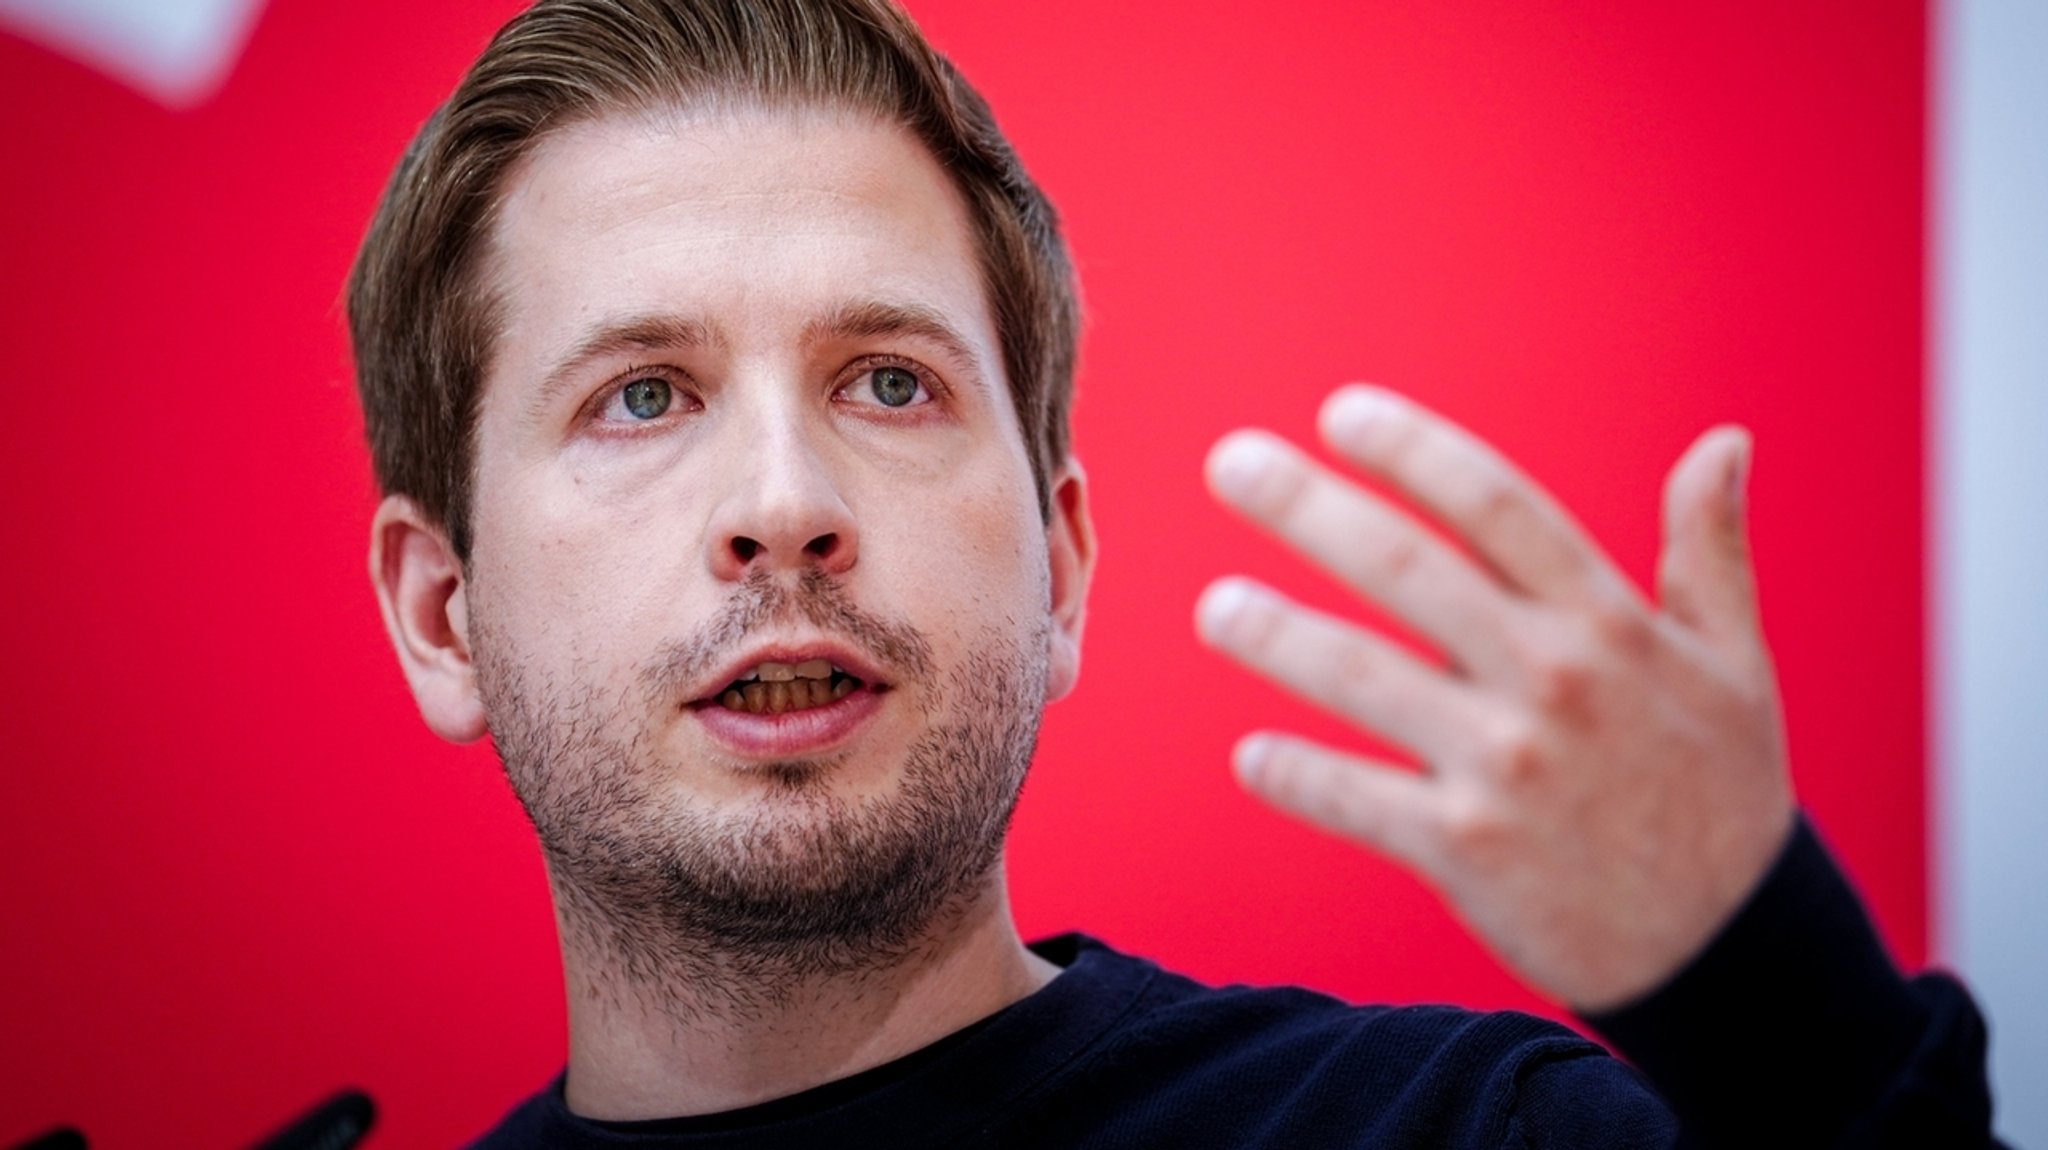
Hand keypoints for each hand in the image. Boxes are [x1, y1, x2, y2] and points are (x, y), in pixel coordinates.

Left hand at [1194, 385, 1795, 1012]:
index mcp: (1610, 624)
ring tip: (1215, 610)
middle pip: (1407, 569)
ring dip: (1275, 636)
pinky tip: (1250, 756)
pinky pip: (1355, 800)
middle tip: (1230, 462)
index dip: (1413, 450)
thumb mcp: (1735, 666)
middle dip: (1308, 507)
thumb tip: (1724, 440)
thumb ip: (1711, 551)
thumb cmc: (1721, 793)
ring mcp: (1505, 767)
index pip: (1496, 507)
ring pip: (1361, 678)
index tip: (1339, 413)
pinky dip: (1296, 776)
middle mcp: (1553, 682)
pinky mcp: (1467, 851)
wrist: (1731, 951)